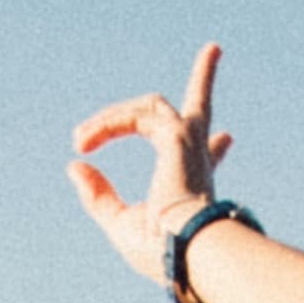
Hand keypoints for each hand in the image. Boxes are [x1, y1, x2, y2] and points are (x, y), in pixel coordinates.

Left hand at [69, 42, 232, 279]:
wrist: (187, 252)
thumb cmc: (160, 251)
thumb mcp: (121, 224)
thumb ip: (99, 196)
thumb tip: (75, 164)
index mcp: (194, 186)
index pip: (208, 158)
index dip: (215, 149)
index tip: (227, 139)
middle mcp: (197, 161)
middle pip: (201, 111)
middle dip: (205, 80)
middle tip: (213, 50)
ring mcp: (189, 144)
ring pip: (153, 106)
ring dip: (112, 118)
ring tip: (81, 137)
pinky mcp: (177, 136)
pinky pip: (135, 116)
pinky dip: (107, 125)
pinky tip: (84, 141)